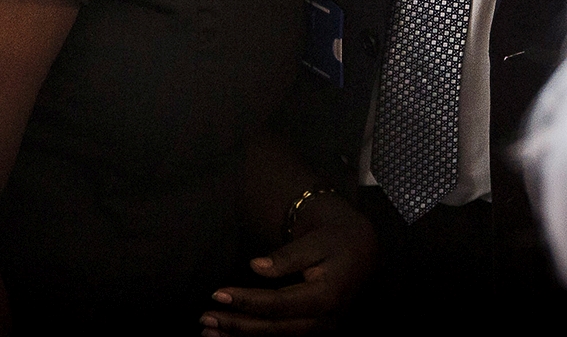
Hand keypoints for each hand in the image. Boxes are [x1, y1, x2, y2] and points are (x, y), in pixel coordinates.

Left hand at [200, 192, 376, 333]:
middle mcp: (325, 321)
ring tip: (208, 333)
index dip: (247, 300)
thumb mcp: (315, 240)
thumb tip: (255, 267)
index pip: (279, 304)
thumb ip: (287, 257)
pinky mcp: (314, 331)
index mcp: (327, 297)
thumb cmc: (336, 240)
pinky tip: (230, 335)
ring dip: (241, 336)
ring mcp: (321, 330)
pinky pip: (281, 336)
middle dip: (237, 326)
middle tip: (204, 319)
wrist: (362, 250)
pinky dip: (254, 336)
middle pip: (274, 328)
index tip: (218, 293)